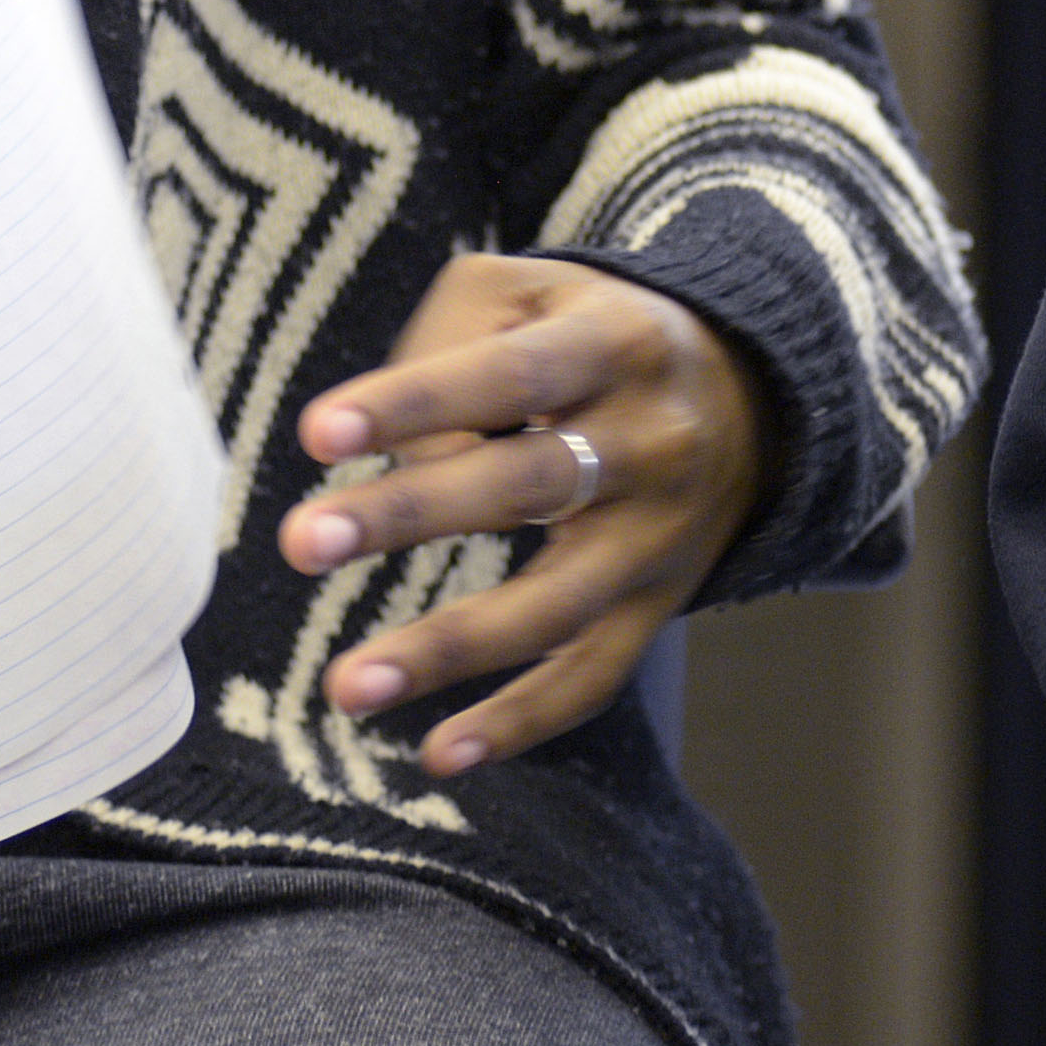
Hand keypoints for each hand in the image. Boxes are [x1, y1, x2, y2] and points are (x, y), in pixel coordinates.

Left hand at [283, 254, 768, 774]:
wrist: (748, 395)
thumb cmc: (591, 336)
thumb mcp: (536, 290)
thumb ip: (451, 338)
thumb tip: (399, 453)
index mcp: (614, 344)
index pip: (510, 373)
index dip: (415, 400)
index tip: (318, 433)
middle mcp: (649, 442)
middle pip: (527, 484)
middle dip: (408, 515)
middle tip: (297, 542)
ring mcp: (658, 537)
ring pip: (556, 604)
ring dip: (449, 648)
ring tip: (347, 685)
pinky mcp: (659, 607)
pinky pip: (593, 677)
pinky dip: (520, 723)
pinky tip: (438, 754)